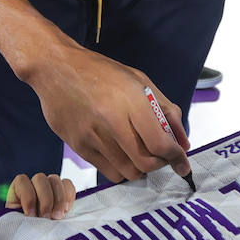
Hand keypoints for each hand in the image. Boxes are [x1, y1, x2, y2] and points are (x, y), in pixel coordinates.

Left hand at [0, 172, 76, 239]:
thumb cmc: (16, 239)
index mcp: (16, 194)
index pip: (20, 180)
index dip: (27, 195)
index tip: (29, 216)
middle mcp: (33, 188)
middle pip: (40, 178)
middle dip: (45, 198)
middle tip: (46, 218)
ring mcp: (51, 190)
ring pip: (56, 179)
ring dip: (58, 198)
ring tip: (58, 217)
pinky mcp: (65, 195)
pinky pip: (69, 185)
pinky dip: (69, 195)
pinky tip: (68, 211)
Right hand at [22, 42, 190, 183]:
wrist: (56, 68)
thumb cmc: (101, 72)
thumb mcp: (140, 80)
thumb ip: (166, 110)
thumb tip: (183, 142)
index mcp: (131, 101)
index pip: (160, 143)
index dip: (176, 157)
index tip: (183, 164)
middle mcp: (112, 121)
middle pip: (146, 163)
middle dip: (161, 164)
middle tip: (163, 157)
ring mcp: (92, 136)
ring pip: (128, 171)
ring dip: (142, 168)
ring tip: (144, 154)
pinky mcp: (78, 146)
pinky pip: (108, 172)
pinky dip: (123, 170)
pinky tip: (125, 155)